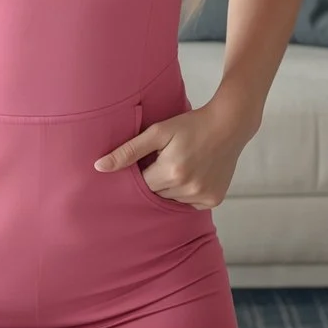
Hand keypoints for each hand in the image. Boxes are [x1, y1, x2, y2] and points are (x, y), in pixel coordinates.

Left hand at [93, 101, 254, 208]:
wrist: (229, 125)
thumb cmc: (191, 124)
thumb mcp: (158, 132)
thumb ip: (128, 151)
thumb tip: (99, 167)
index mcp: (172, 171)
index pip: (141, 185)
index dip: (142, 172)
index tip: (149, 160)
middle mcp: (188, 187)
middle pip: (156, 194)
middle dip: (156, 179)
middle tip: (166, 159)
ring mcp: (203, 196)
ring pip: (172, 199)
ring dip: (171, 186)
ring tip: (182, 164)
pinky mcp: (213, 200)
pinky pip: (190, 203)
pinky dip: (187, 192)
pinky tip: (194, 173)